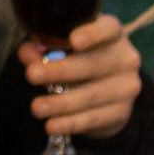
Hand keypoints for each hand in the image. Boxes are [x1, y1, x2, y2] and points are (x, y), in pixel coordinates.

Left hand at [18, 11, 140, 142]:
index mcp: (113, 34)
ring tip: (36, 107)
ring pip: (91, 95)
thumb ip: (43, 48)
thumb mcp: (62, 49)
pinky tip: (51, 125)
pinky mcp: (122, 113)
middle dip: (60, 71)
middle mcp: (126, 58)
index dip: (93, 34)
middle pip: (94, 64)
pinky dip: (70, 123)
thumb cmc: (79, 60)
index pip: (108, 28)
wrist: (107, 95)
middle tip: (31, 75)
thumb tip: (26, 53)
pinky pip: (93, 118)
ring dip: (61, 103)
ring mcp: (127, 87)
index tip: (73, 40)